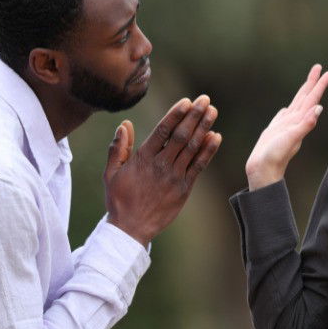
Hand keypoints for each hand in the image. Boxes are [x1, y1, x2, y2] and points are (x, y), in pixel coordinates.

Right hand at [103, 95, 221, 246]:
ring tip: (213, 112)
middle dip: (194, 116)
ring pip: (192, 148)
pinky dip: (208, 151)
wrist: (130, 229)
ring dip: (204, 128)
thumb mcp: (111, 173)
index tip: (186, 101)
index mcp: (143, 158)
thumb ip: (118, 148)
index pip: (162, 131)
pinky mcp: (184, 188)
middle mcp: (160, 165)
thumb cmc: (119, 199)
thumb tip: (125, 124)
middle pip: (181, 135)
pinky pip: (199, 166)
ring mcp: (174, 177)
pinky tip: (216, 137)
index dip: (175, 114)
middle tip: (205, 99)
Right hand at [246, 64, 327, 190]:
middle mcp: (295, 122)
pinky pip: (283, 116)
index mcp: (299, 121)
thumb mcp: (292, 139)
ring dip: (302, 93)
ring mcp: (285, 126)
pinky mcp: (275, 131)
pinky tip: (288, 108)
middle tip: (319, 67)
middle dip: (312, 83)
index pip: (312, 99)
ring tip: (308, 83)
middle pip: (306, 98)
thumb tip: (318, 109)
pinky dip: (287, 109)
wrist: (263, 172)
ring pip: (296, 105)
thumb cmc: (275, 157)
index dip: (319, 85)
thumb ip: (305, 125)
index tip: (327, 72)